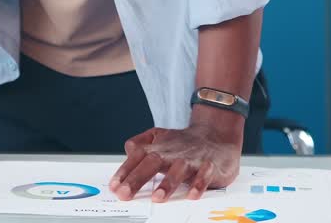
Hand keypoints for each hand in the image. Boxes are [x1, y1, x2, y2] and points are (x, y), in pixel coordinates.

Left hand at [109, 108, 243, 201]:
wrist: (216, 133)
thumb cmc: (183, 142)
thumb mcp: (159, 136)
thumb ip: (140, 143)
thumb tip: (127, 151)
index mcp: (158, 148)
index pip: (137, 157)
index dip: (124, 171)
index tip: (114, 186)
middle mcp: (173, 152)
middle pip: (153, 162)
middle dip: (137, 178)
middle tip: (125, 193)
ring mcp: (192, 158)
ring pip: (179, 169)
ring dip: (168, 183)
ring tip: (158, 197)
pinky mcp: (210, 165)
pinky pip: (205, 174)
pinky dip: (199, 184)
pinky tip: (192, 194)